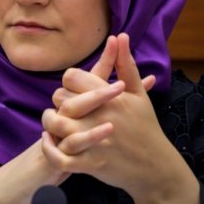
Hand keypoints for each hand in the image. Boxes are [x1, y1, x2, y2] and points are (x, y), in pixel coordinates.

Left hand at [40, 33, 199, 203]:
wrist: (155, 167)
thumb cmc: (145, 127)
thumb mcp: (138, 95)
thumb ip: (126, 65)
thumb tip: (120, 35)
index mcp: (112, 97)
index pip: (72, 78)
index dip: (68, 82)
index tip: (72, 89)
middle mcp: (101, 116)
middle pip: (61, 99)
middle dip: (58, 102)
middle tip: (62, 107)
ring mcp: (95, 140)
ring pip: (57, 125)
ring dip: (49, 123)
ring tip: (52, 123)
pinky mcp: (91, 163)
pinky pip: (60, 157)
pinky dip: (49, 150)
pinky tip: (48, 142)